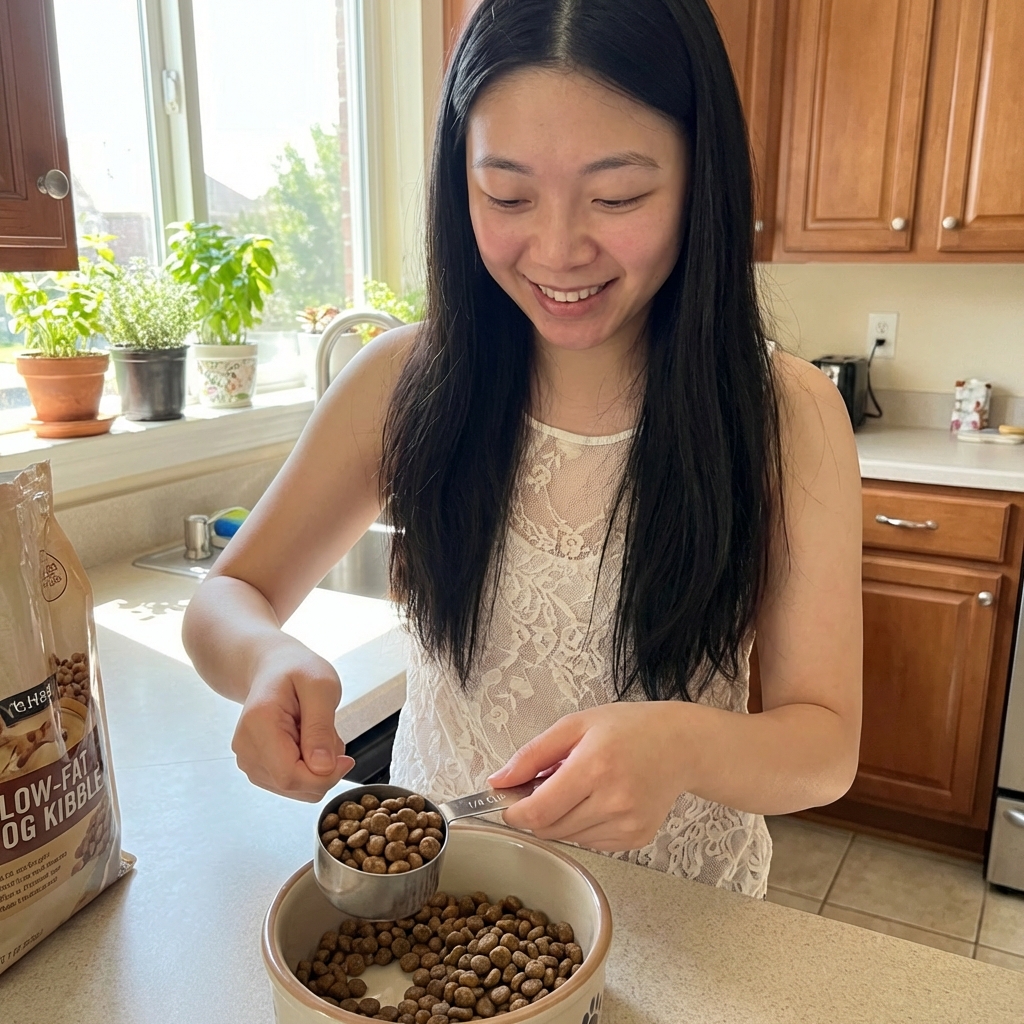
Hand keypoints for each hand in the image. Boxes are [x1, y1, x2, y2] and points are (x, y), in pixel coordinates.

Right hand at [231, 638, 354, 800]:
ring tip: (315, 733)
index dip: (323, 776)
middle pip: (292, 785)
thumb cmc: (297, 670)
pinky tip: (307, 742)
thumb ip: (321, 727)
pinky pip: (291, 783)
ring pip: (294, 788)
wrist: (273, 667)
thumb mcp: (321, 687)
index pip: (290, 775)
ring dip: (316, 769)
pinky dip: (307, 769)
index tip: (345, 758)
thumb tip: (322, 768)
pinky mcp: (256, 767)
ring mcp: (248, 760)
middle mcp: (246, 747)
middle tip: (330, 735)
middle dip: (322, 770)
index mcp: (258, 724)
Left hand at [488, 703, 689, 850]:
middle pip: (550, 829)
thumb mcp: (575, 725)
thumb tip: (497, 781)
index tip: (508, 802)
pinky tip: (599, 800)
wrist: (680, 745)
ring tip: (580, 788)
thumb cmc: (627, 728)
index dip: (514, 812)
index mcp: (594, 767)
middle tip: (548, 785)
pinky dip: (584, 826)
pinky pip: (591, 843)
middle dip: (537, 812)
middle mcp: (613, 801)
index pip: (538, 811)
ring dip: (561, 819)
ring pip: (569, 839)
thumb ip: (532, 754)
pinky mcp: (637, 838)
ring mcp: (628, 824)